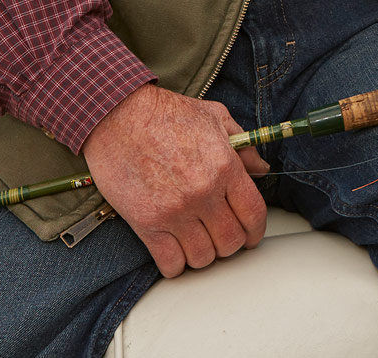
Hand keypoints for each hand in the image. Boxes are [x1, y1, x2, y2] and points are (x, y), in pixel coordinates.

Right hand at [80, 84, 269, 277]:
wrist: (116, 115)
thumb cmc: (164, 113)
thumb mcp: (213, 116)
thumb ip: (243, 145)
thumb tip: (261, 169)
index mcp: (224, 167)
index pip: (254, 215)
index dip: (256, 231)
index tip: (250, 235)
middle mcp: (203, 193)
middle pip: (231, 242)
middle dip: (229, 244)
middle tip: (219, 235)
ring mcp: (175, 211)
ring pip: (203, 258)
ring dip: (203, 254)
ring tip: (196, 241)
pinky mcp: (147, 223)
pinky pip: (171, 264)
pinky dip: (176, 265)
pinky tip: (174, 251)